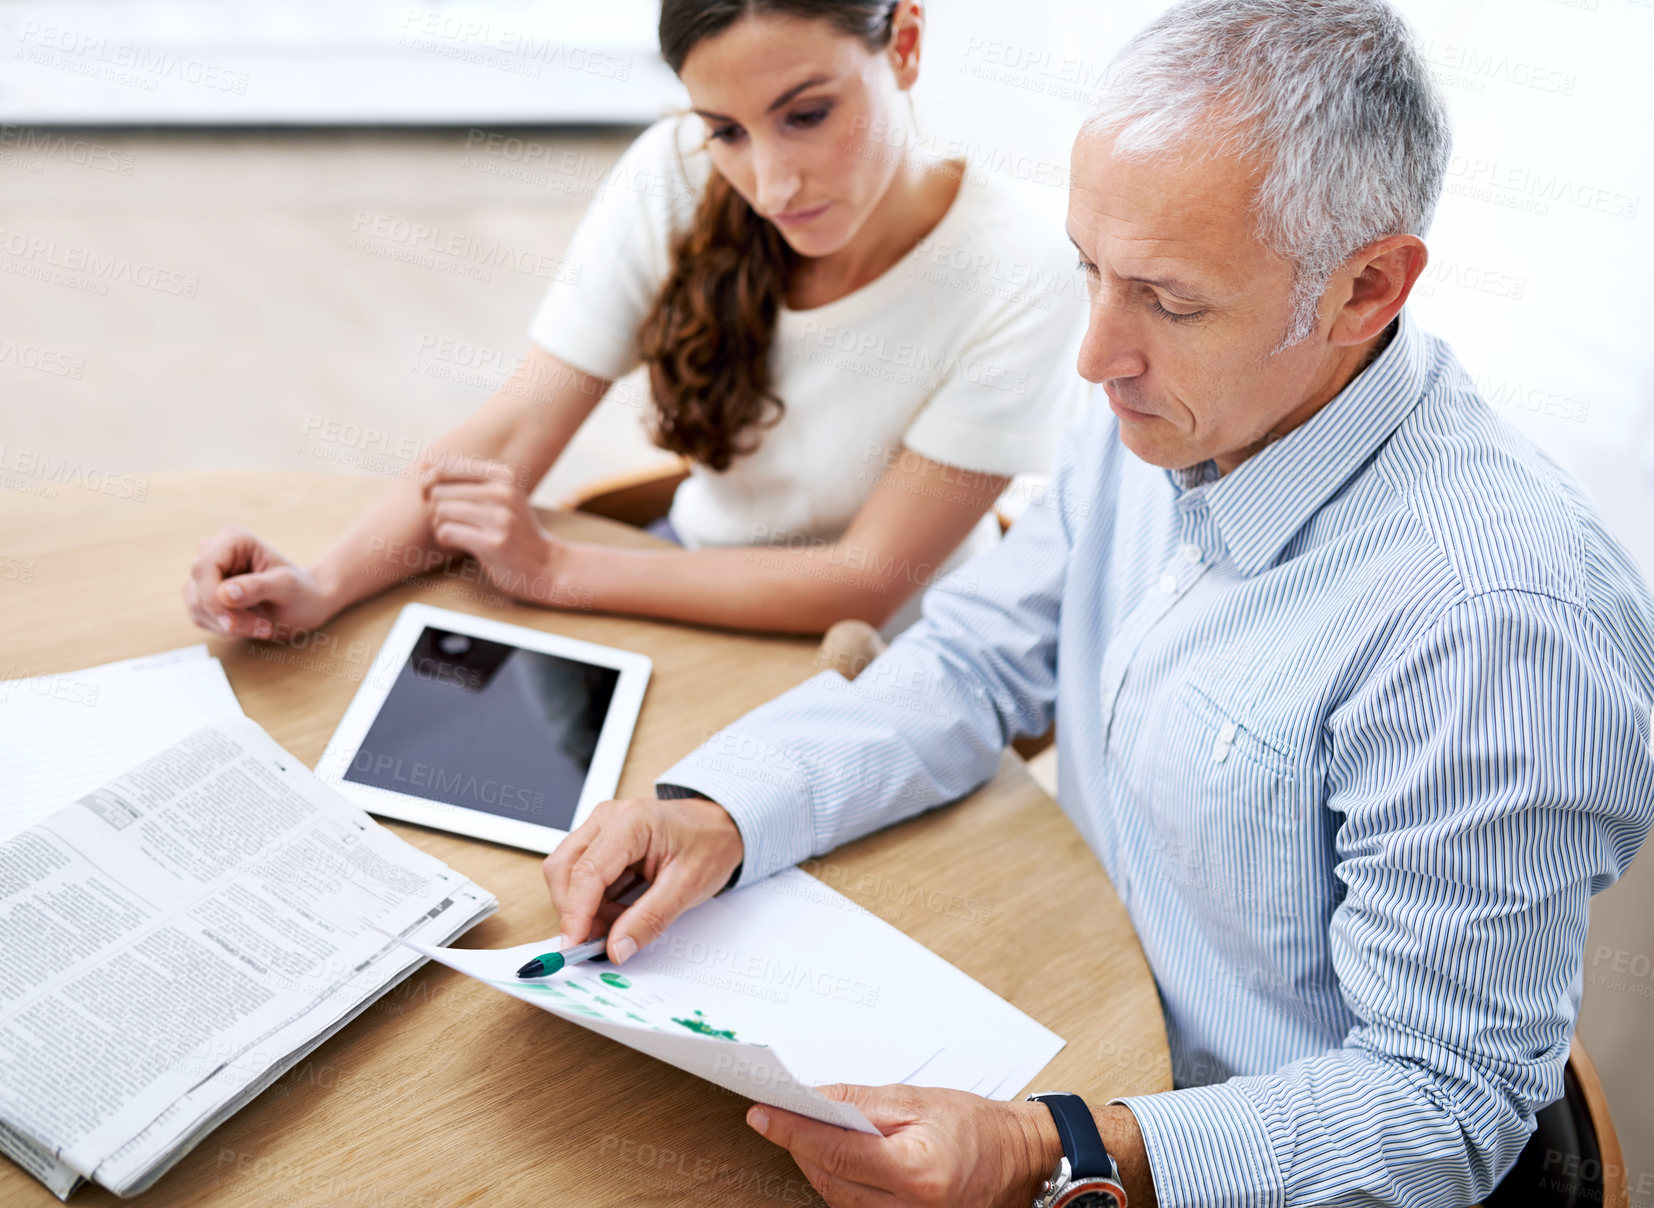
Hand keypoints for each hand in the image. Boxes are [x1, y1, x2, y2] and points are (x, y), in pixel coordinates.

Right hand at [183, 525, 339, 639]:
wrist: (307, 605)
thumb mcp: (287, 588)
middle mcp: (215, 552)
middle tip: (261, 627)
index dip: (213, 598)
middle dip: (226, 615)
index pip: (204, 567)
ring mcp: (208, 574)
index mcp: (234, 540)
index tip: (233, 622)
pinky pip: (200, 616)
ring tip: (262, 626)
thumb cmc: (302, 592)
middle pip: (198, 588)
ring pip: (196, 605)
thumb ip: (257, 587)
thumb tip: (224, 593)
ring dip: (227, 624)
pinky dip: (223, 628)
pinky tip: (249, 625)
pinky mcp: (204, 594)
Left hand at [422, 457, 573, 606]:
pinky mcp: (492, 543)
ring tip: (456, 532)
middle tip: (449, 519)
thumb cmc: (517, 531)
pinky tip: (458, 543)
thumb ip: (472, 482)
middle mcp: (502, 493)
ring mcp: (499, 518)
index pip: (449, 466)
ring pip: (440, 511)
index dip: (430, 480)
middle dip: (436, 507)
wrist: (548, 566)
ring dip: (440, 525)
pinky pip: (446, 532)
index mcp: (504, 477)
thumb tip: (424, 468)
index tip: (432, 494)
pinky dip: (445, 539)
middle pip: (439, 490)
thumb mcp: (505, 497)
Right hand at [541, 796, 743, 964]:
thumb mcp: (688, 886)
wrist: (723, 825)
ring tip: (621, 923)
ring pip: (568, 873)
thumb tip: (617, 948)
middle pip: (563, 869)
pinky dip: (594, 901)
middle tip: (599, 941)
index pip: (587, 871)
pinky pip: (582, 875)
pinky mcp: (603, 841)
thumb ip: (650, 919)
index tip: (573, 946)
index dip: (575, 913)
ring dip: (585, 907)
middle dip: (574, 911)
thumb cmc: (710, 843)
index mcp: (630, 821)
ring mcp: (602, 827)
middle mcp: (608, 818)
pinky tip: (620, 911)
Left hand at [747, 1083, 1056, 1207]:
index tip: (763, 1113)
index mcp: (916, 1172)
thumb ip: (861, 1103)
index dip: (793, 1129)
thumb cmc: (975, 1127)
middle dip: (800, 1142)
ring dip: (815, 1161)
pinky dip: (836, 1179)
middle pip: (828, 1176)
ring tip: (805, 1127)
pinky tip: (833, 1155)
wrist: (1017, 1160)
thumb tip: (813, 1099)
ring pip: (834, 1195)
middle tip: (778, 1111)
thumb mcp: (917, 1101)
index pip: (835, 1150)